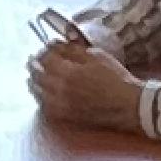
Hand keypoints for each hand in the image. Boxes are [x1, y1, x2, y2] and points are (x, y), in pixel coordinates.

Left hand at [26, 36, 145, 132]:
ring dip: (32, 82)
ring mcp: (61, 104)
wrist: (128, 105)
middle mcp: (60, 89)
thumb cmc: (116, 78)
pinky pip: (45, 107)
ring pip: (37, 92)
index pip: (45, 58)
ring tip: (32, 76)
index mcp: (68, 72)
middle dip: (33, 65)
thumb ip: (74, 50)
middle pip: (37, 75)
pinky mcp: (65, 116)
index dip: (43, 51)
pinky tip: (40, 94)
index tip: (45, 47)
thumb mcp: (97, 56)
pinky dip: (39, 98)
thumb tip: (57, 44)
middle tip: (32, 60)